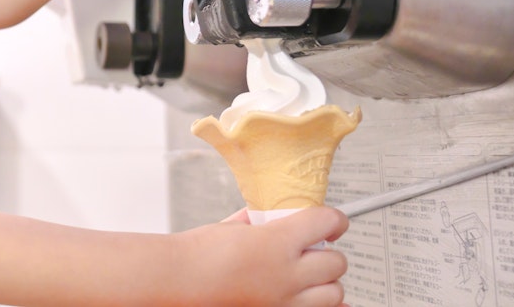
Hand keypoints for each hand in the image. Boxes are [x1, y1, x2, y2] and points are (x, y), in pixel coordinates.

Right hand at [174, 206, 349, 306]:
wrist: (177, 281)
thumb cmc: (197, 255)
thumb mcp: (232, 226)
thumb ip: (259, 221)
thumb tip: (272, 216)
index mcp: (276, 242)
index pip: (326, 223)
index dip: (335, 219)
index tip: (333, 222)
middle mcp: (287, 274)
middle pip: (336, 262)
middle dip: (328, 252)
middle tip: (313, 250)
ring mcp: (284, 301)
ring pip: (335, 293)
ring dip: (326, 282)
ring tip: (308, 276)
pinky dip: (326, 306)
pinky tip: (314, 298)